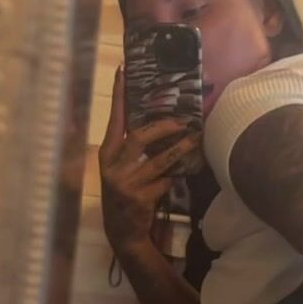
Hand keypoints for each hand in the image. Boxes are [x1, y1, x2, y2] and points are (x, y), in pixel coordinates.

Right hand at [97, 67, 198, 253]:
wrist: (123, 232)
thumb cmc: (126, 194)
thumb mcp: (122, 170)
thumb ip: (133, 150)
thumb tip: (161, 123)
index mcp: (107, 155)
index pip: (114, 120)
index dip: (118, 96)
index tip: (122, 71)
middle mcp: (112, 167)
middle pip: (139, 137)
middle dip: (164, 127)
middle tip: (183, 122)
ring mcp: (125, 183)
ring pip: (159, 160)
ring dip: (181, 149)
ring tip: (195, 140)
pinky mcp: (139, 198)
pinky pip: (165, 181)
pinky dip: (172, 180)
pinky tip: (173, 182)